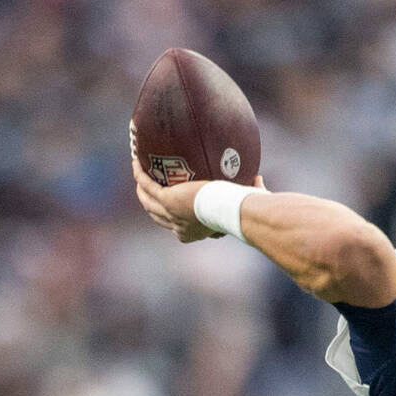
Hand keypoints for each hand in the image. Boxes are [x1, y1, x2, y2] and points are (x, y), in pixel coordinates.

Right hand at [131, 157, 266, 242]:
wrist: (230, 210)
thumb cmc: (240, 210)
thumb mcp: (241, 204)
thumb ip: (250, 190)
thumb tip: (258, 178)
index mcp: (193, 233)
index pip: (178, 229)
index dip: (172, 219)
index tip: (173, 208)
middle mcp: (178, 227)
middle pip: (157, 216)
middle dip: (150, 203)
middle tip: (148, 188)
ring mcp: (169, 213)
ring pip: (147, 201)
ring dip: (141, 188)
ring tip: (139, 173)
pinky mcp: (166, 199)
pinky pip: (147, 185)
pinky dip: (141, 174)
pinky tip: (137, 162)